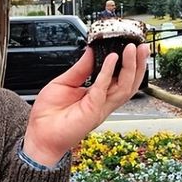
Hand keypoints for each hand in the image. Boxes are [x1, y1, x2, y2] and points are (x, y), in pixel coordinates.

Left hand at [22, 42, 149, 165]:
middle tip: (141, 46)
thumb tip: (91, 51)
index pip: (118, 78)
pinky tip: (111, 59)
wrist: (40, 135)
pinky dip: (108, 73)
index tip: (130, 46)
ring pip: (124, 87)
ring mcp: (99, 107)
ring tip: (132, 50)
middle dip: (138, 64)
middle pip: (128, 83)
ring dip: (130, 67)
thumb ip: (80, 68)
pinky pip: (104, 89)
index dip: (127, 64)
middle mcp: (102, 102)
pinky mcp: (92, 111)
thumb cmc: (48, 115)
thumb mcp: (64, 83)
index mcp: (96, 95)